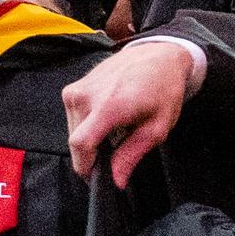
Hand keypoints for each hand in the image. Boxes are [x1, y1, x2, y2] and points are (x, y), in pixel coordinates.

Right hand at [63, 34, 201, 182]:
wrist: (156, 55)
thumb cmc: (162, 89)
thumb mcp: (157, 128)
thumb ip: (132, 155)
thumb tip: (117, 180)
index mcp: (108, 106)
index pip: (80, 144)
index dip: (85, 166)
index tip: (97, 176)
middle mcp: (85, 96)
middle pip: (76, 141)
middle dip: (92, 153)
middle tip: (117, 149)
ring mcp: (75, 90)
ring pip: (73, 131)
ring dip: (90, 138)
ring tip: (115, 128)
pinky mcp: (72, 88)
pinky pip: (73, 118)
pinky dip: (87, 125)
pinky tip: (106, 117)